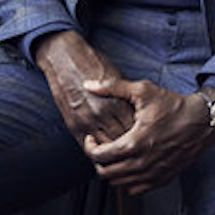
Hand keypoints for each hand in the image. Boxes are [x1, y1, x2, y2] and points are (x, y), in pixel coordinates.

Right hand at [33, 31, 136, 145]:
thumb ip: (129, 100)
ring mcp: (85, 121)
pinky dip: (97, 151)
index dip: (142, 135)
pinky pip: (87, 146)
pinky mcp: (73, 125)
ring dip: (114, 152)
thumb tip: (142, 116)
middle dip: (130, 146)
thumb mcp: (120, 81)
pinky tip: (105, 152)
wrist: (66, 60)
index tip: (148, 138)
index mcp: (117, 102)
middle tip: (138, 150)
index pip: (135, 128)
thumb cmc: (97, 66)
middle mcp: (101, 114)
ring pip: (105, 147)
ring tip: (123, 154)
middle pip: (122, 140)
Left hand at [81, 77, 214, 193]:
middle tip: (102, 148)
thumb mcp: (144, 91)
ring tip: (116, 156)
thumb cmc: (174, 105)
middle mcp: (142, 162)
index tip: (93, 139)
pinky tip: (131, 166)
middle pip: (105, 173)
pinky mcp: (163, 178)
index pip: (98, 156)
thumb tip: (88, 85)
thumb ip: (113, 87)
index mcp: (133, 143)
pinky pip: (135, 190)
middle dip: (98, 160)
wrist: (204, 120)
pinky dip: (128, 182)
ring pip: (118, 184)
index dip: (89, 147)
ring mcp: (153, 173)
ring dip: (112, 172)